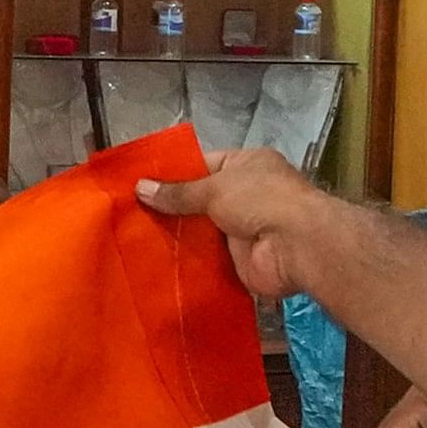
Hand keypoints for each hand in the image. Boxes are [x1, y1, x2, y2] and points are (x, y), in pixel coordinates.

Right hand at [133, 147, 332, 301]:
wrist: (296, 246)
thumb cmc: (261, 200)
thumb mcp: (214, 188)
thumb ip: (178, 192)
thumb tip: (140, 188)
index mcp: (247, 165)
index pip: (204, 164)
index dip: (174, 173)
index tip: (141, 183)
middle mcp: (248, 194)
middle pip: (201, 200)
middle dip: (171, 208)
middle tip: (131, 213)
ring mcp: (244, 228)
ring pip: (202, 231)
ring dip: (177, 236)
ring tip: (136, 238)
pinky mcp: (240, 259)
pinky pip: (207, 258)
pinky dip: (188, 261)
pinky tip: (157, 263)